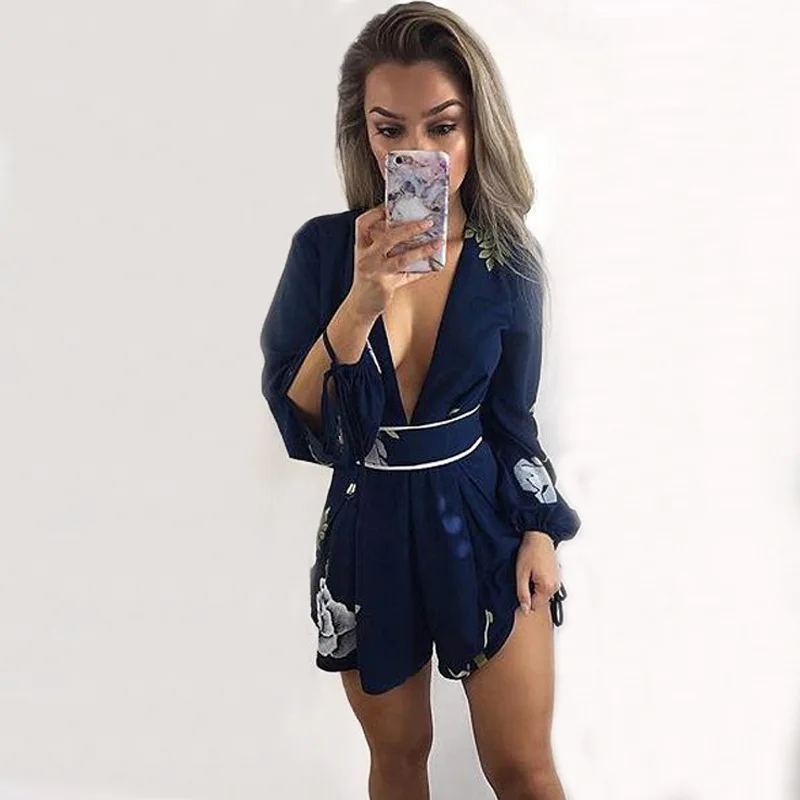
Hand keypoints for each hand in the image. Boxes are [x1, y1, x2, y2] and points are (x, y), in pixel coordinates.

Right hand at [347, 204, 443, 319]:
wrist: (359, 305)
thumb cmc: (367, 279)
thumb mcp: (368, 260)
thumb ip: (382, 246)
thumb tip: (408, 231)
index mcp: (361, 248)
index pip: (363, 225)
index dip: (375, 213)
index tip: (391, 206)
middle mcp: (367, 258)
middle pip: (388, 238)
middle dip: (409, 228)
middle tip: (427, 222)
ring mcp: (376, 272)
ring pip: (402, 258)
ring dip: (423, 250)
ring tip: (438, 242)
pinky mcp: (386, 285)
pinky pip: (409, 276)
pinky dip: (423, 271)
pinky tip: (435, 266)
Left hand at [516, 531, 560, 614]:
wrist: (539, 536)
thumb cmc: (530, 551)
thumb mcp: (521, 573)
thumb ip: (523, 593)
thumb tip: (525, 608)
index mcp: (547, 587)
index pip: (535, 606)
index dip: (524, 600)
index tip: (520, 589)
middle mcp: (555, 586)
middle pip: (539, 600)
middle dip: (530, 593)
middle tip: (524, 578)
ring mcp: (557, 581)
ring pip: (543, 593)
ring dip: (534, 587)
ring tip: (529, 572)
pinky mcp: (556, 575)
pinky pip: (546, 586)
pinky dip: (539, 582)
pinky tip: (535, 570)